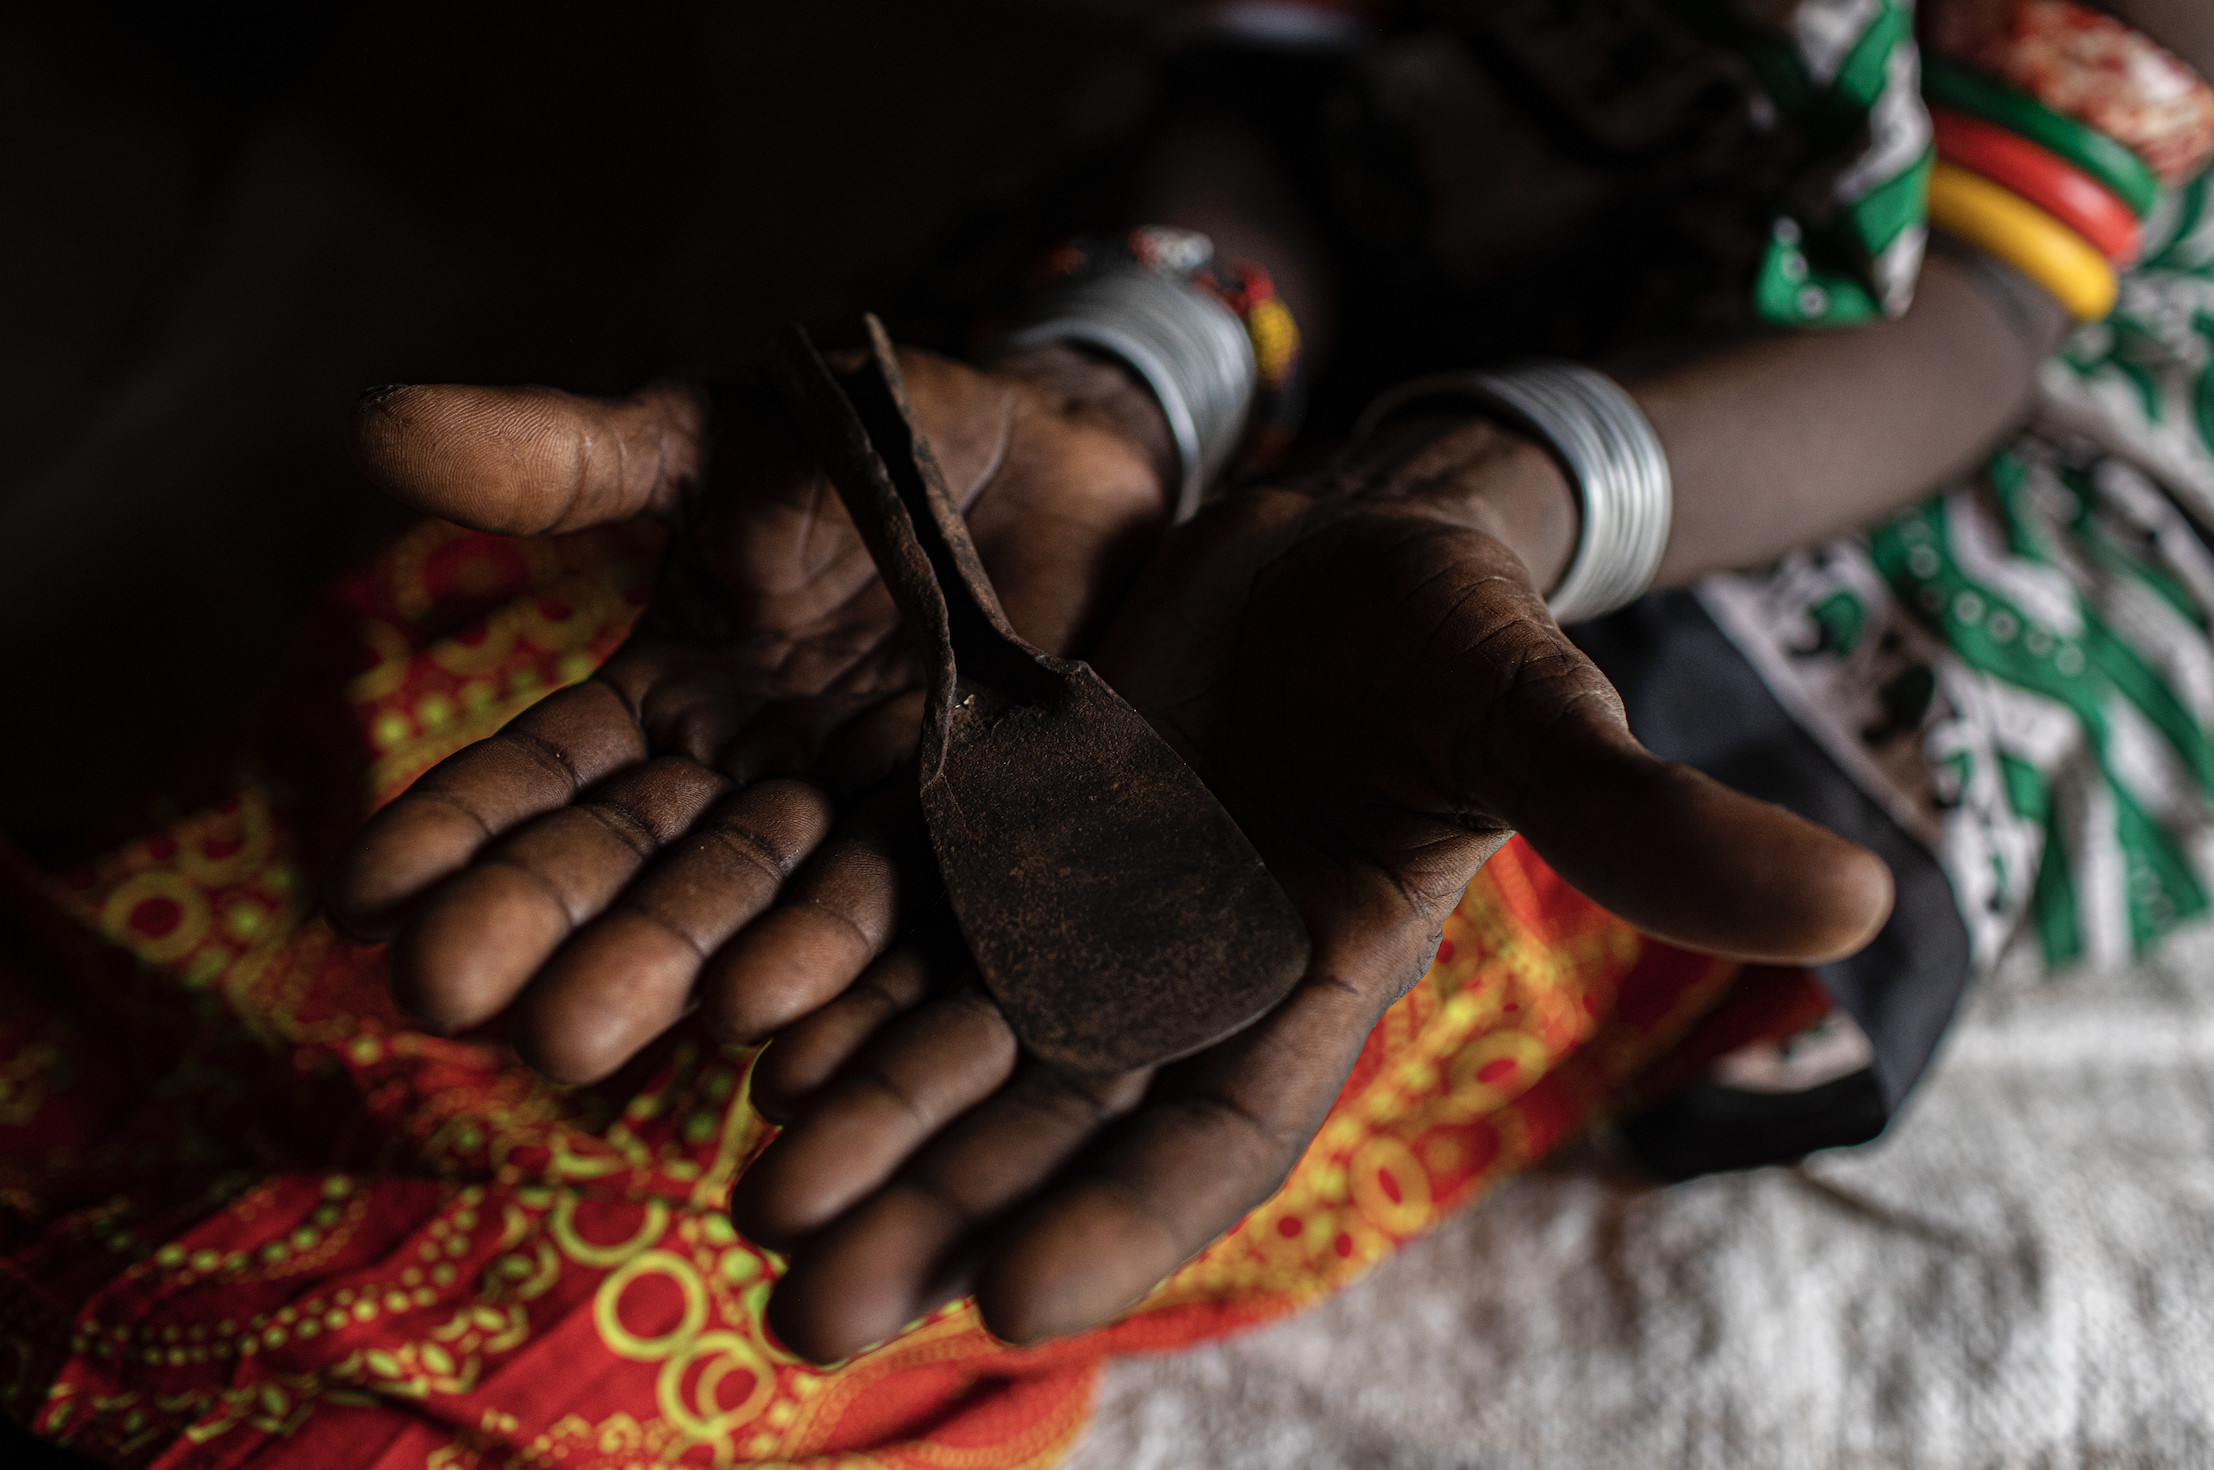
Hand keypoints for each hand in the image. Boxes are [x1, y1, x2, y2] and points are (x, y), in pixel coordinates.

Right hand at [327, 344, 1173, 1081]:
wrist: (1069, 462)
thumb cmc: (878, 436)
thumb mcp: (717, 440)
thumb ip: (571, 459)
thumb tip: (370, 423)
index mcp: (670, 701)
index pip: (545, 778)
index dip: (456, 832)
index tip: (359, 896)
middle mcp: (752, 789)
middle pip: (639, 867)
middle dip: (547, 930)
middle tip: (452, 1000)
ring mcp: (864, 831)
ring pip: (762, 913)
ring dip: (676, 973)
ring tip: (589, 1036)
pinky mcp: (980, 851)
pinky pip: (915, 928)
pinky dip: (851, 991)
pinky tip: (788, 1052)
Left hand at [730, 416, 1893, 1359]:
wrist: (1344, 546)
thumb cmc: (1453, 641)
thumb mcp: (1533, 715)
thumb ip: (1639, 819)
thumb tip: (1854, 904)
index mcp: (1301, 991)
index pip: (1207, 1140)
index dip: (1116, 1218)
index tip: (1007, 1296)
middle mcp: (1178, 979)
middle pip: (1047, 1124)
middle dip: (937, 1212)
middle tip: (806, 1303)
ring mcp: (1084, 912)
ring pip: (957, 1043)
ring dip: (860, 1126)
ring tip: (750, 1200)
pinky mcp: (1013, 834)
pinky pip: (913, 925)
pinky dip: (839, 989)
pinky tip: (746, 1044)